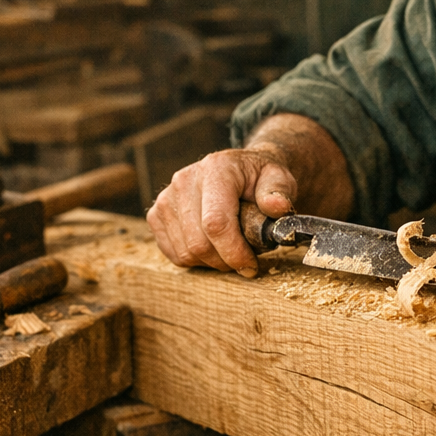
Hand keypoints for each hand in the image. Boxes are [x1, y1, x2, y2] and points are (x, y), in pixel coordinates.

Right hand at [147, 147, 297, 276]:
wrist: (239, 173)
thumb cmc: (260, 180)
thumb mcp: (279, 179)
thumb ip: (279, 192)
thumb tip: (276, 207)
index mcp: (216, 169)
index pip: (216, 222)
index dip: (234, 252)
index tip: (251, 266)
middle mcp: (184, 180)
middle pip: (199, 243)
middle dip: (226, 261)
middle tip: (245, 259)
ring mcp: (166, 198)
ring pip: (186, 253)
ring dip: (212, 262)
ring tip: (230, 248)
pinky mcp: (156, 215)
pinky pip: (174, 254)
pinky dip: (196, 260)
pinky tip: (213, 247)